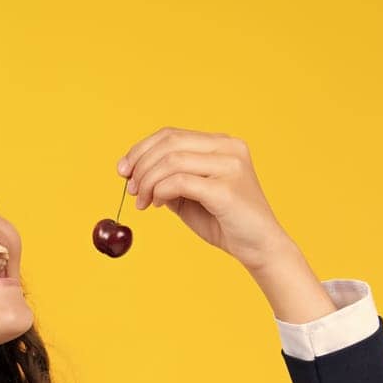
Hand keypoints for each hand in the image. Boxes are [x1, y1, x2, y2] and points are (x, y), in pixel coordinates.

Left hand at [117, 125, 293, 270]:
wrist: (259, 248)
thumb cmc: (225, 222)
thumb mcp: (191, 196)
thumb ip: (169, 180)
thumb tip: (134, 174)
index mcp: (222, 144)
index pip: (172, 135)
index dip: (141, 150)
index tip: (123, 170)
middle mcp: (228, 148)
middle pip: (169, 142)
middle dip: (141, 165)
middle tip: (131, 190)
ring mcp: (230, 166)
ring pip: (172, 160)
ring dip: (148, 182)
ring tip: (144, 203)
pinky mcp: (226, 189)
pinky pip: (180, 181)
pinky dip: (161, 191)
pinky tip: (159, 205)